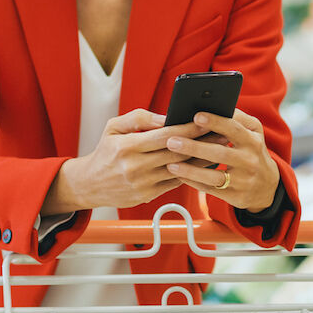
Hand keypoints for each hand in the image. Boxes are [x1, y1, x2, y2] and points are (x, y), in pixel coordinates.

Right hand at [43, 109, 208, 213]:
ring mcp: (143, 184)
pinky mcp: (148, 196)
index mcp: (127, 147)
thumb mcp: (114, 127)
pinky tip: (205, 164)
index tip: (207, 121)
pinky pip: (176, 183)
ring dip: (202, 160)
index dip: (188, 129)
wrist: (90, 184)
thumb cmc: (105, 151)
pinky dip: (192, 173)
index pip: (165, 136)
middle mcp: (135, 167)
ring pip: (180, 171)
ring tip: (219, 148)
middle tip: (222, 133)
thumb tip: (168, 116)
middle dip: (202, 143)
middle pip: (177, 154)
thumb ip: (140, 118)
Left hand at [165, 109, 279, 212]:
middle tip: (172, 141)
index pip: (234, 129)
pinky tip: (179, 176)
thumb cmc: (252, 152)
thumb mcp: (253, 133)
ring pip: (214, 176)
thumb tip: (214, 106)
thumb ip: (237, 118)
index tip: (196, 116)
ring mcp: (244, 181)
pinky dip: (193, 183)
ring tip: (171, 164)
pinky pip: (211, 190)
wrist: (267, 186)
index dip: (215, 122)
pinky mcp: (236, 197)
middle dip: (194, 147)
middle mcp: (250, 160)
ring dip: (190, 170)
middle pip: (220, 153)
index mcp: (253, 140)